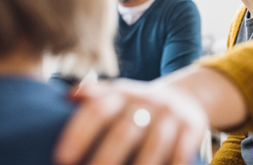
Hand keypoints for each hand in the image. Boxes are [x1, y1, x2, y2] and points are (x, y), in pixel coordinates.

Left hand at [53, 78, 207, 164]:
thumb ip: (93, 97)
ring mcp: (170, 114)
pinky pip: (181, 153)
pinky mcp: (191, 128)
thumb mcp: (117, 95)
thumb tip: (67, 97)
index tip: (61, 158)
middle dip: (105, 159)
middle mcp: (146, 101)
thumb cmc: (137, 105)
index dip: (79, 133)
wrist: (184, 97)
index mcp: (121, 93)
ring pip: (153, 145)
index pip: (97, 110)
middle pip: (123, 131)